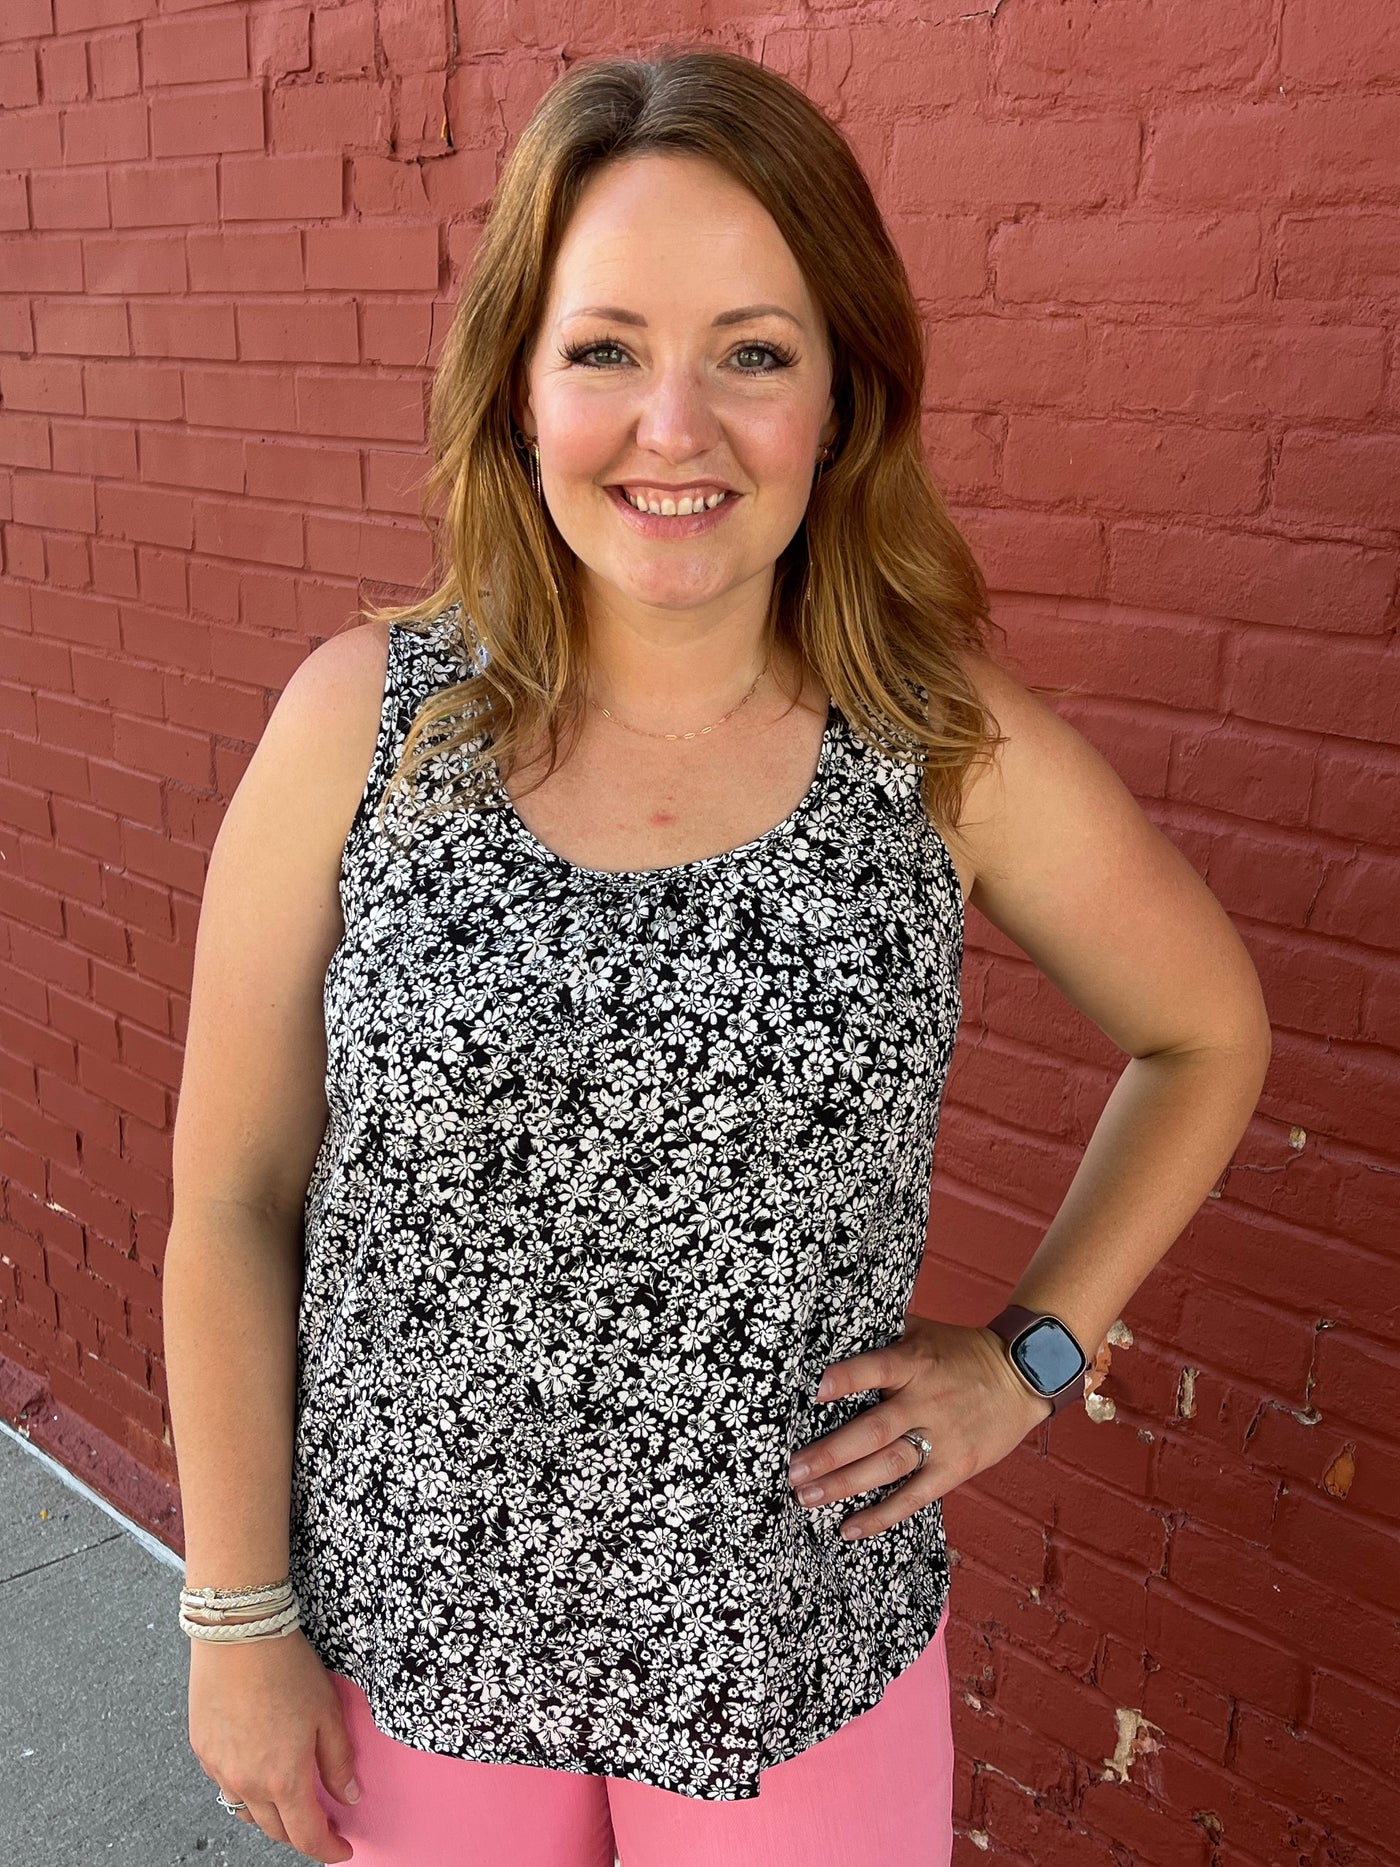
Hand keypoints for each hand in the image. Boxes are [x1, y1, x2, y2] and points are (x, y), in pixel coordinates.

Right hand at [188, 1628, 359, 1863]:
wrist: (238, 1633)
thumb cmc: (286, 1668)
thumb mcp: (327, 1712)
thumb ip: (338, 1761)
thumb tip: (347, 1796)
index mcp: (283, 1779)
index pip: (306, 1835)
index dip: (327, 1849)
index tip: (342, 1850)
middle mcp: (246, 1783)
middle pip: (275, 1830)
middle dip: (301, 1834)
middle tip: (321, 1825)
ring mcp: (220, 1769)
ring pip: (247, 1811)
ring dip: (271, 1815)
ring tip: (290, 1800)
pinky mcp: (202, 1750)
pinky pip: (226, 1784)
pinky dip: (246, 1788)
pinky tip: (259, 1769)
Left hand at [786, 1317, 1056, 1539]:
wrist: (1021, 1375)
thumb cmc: (959, 1351)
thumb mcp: (921, 1330)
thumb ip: (882, 1331)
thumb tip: (830, 1325)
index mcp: (913, 1363)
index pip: (876, 1368)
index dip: (847, 1378)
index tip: (815, 1389)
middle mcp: (924, 1401)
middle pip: (874, 1431)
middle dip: (831, 1453)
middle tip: (793, 1471)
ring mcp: (941, 1437)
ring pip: (888, 1466)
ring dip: (846, 1485)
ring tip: (808, 1498)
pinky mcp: (955, 1467)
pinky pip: (915, 1496)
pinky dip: (882, 1515)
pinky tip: (850, 1528)